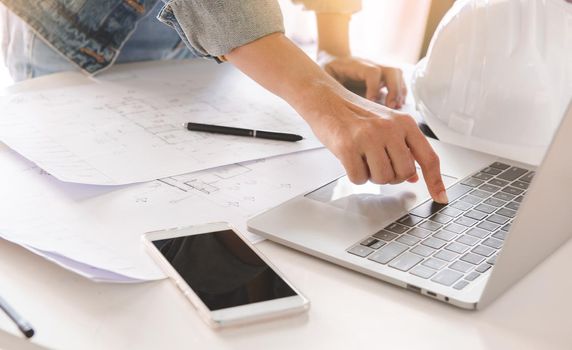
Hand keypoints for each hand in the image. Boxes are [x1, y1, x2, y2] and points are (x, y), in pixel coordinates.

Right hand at [226, 33, 445, 202]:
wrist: (326, 100)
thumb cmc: (356, 115)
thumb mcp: (386, 125)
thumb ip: (403, 148)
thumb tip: (414, 177)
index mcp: (404, 123)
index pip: (428, 157)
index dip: (436, 181)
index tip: (440, 197)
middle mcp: (389, 128)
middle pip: (403, 174)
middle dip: (391, 176)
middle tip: (378, 164)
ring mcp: (369, 137)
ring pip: (382, 178)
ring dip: (371, 175)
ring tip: (362, 158)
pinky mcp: (349, 147)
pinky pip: (359, 178)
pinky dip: (355, 175)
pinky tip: (350, 160)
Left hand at [318, 52, 406, 108]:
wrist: (333, 59)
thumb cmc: (329, 70)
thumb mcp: (326, 77)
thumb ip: (333, 87)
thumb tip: (337, 103)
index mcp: (356, 65)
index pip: (372, 72)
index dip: (374, 87)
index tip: (371, 101)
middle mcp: (371, 65)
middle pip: (391, 71)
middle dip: (394, 89)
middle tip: (391, 106)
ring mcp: (379, 70)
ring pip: (397, 75)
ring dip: (400, 91)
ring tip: (397, 107)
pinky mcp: (383, 78)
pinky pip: (398, 82)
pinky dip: (400, 93)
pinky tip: (398, 105)